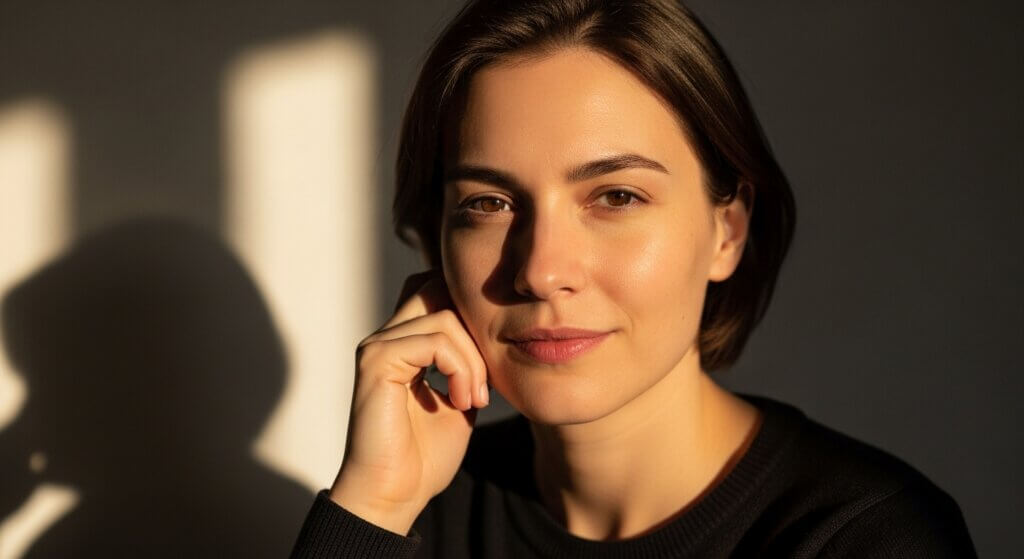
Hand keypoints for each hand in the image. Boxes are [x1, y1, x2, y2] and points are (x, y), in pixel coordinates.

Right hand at [328, 270, 488, 534]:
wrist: (394, 496)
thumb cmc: (424, 457)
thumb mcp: (460, 398)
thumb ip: (468, 363)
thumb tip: (495, 334)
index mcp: (403, 343)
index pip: (439, 291)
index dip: (473, 320)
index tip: (488, 374)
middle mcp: (386, 337)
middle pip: (440, 289)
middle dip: (476, 332)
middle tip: (485, 383)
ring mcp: (378, 346)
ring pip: (445, 317)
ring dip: (474, 360)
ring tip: (474, 399)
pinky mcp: (377, 362)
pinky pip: (434, 341)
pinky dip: (461, 369)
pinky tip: (462, 401)